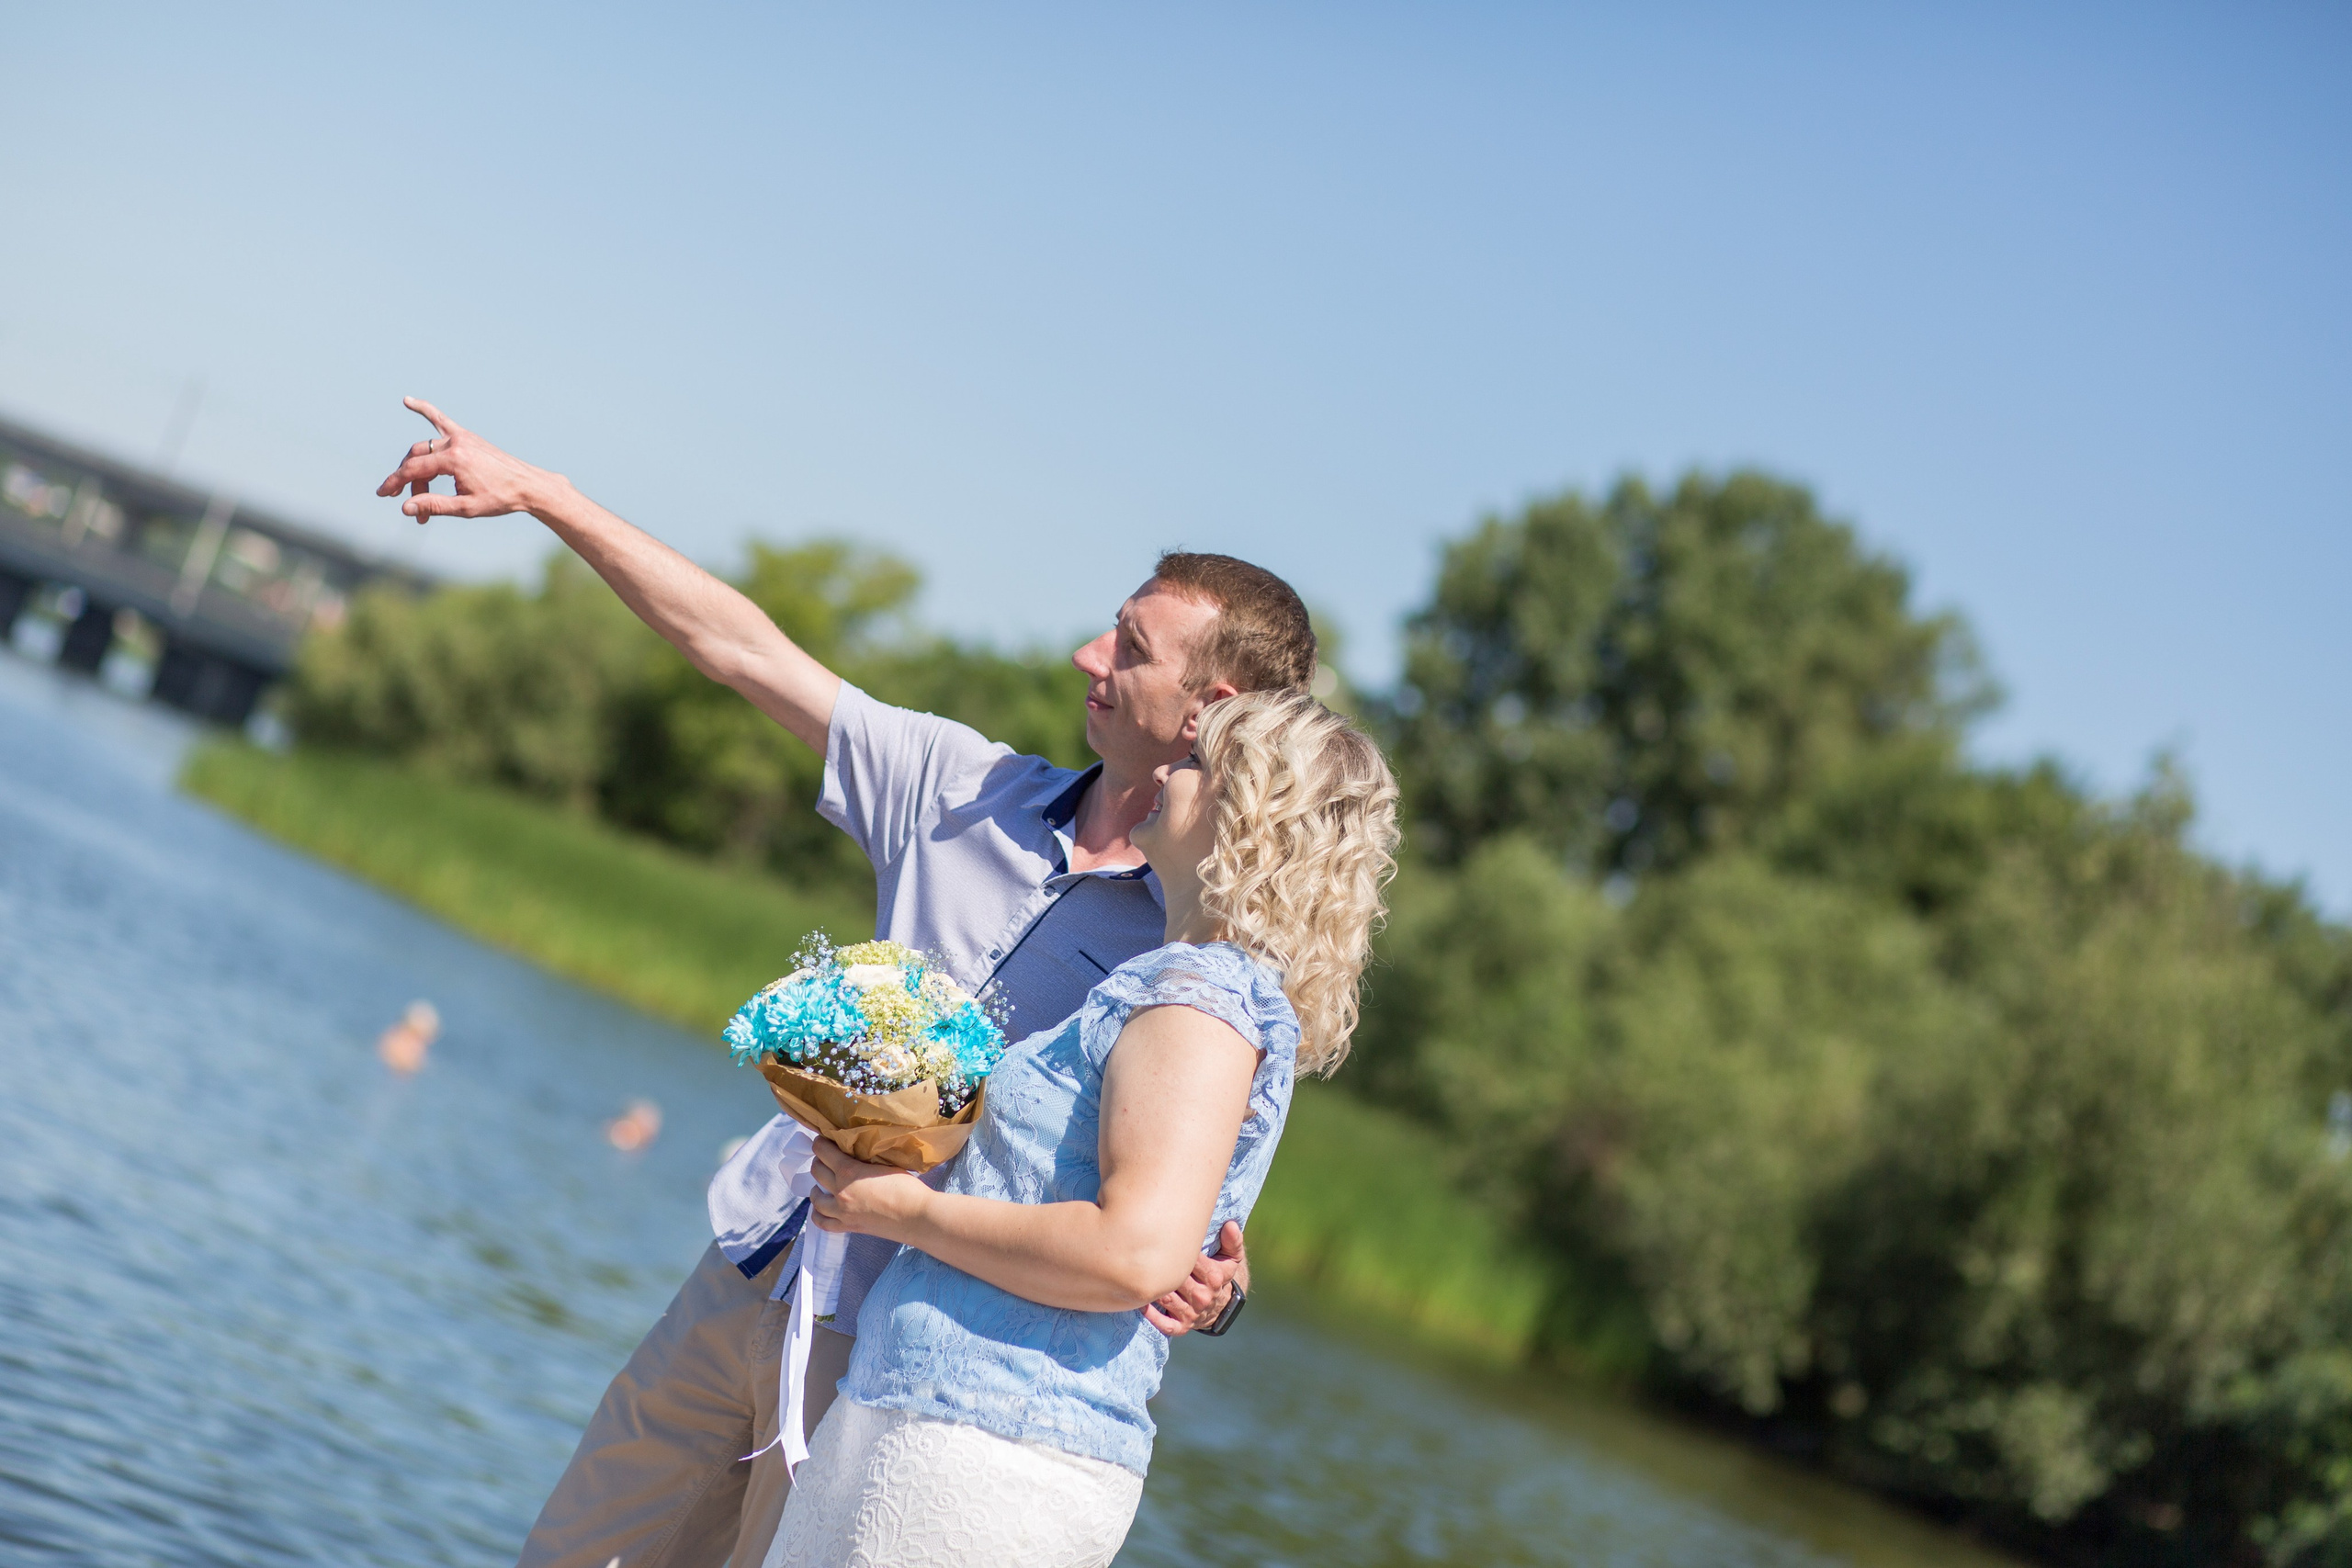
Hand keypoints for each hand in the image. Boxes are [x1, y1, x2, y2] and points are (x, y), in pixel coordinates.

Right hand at [374, 397, 561, 522]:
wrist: (527, 485)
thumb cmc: (500, 499)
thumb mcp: (466, 508)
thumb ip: (434, 506)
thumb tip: (405, 508)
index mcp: (455, 459)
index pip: (414, 469)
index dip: (395, 482)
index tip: (382, 494)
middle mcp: (456, 442)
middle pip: (418, 459)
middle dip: (409, 481)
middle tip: (410, 503)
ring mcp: (462, 436)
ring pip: (426, 447)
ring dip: (417, 467)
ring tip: (413, 490)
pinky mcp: (467, 436)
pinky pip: (441, 420)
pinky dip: (425, 411)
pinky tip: (408, 401)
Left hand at [808, 1137, 929, 1237]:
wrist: (916, 1216)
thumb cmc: (906, 1188)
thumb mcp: (884, 1164)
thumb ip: (865, 1160)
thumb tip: (856, 1154)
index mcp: (849, 1172)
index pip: (824, 1152)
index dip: (819, 1144)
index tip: (821, 1140)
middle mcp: (840, 1192)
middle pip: (817, 1172)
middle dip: (819, 1161)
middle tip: (825, 1158)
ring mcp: (842, 1212)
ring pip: (815, 1199)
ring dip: (815, 1187)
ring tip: (821, 1183)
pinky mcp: (848, 1226)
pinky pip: (823, 1223)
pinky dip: (817, 1214)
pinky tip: (822, 1208)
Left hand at [1144, 1220, 1243, 1336]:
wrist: (1220, 1306)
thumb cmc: (1220, 1274)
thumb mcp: (1231, 1257)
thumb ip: (1232, 1240)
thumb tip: (1230, 1225)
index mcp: (1214, 1278)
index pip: (1191, 1260)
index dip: (1176, 1250)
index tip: (1163, 1239)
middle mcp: (1203, 1297)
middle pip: (1175, 1279)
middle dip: (1161, 1268)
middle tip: (1144, 1253)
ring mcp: (1192, 1313)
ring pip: (1166, 1298)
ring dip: (1153, 1288)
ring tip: (1138, 1274)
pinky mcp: (1182, 1327)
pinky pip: (1164, 1323)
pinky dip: (1151, 1315)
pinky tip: (1140, 1302)